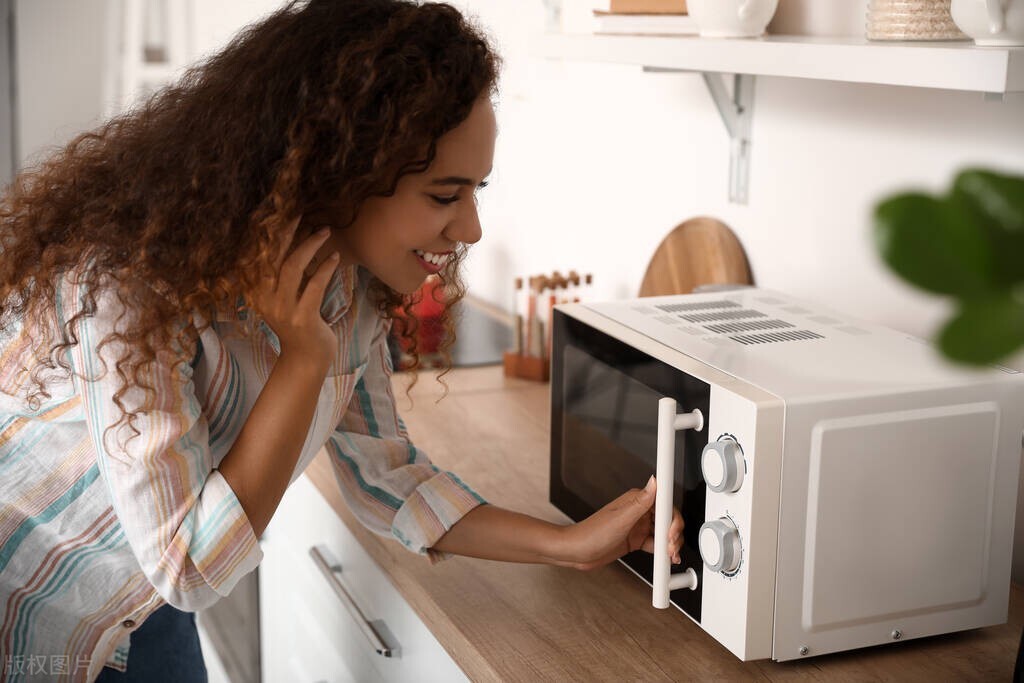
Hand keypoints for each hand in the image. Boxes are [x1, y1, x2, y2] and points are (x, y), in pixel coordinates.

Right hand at [252, 220, 339, 369]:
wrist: (306, 359)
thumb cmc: (299, 323)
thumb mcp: (285, 297)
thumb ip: (285, 274)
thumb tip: (296, 239)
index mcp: (257, 291)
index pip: (262, 255)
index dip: (273, 233)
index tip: (286, 213)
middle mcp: (264, 298)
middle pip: (274, 256)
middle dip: (288, 231)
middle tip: (304, 213)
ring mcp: (282, 309)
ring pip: (293, 266)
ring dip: (310, 245)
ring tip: (325, 231)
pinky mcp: (302, 318)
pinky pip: (313, 285)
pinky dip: (325, 268)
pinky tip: (335, 257)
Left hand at [555, 476, 683, 570]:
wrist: (577, 552)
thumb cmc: (591, 533)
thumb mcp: (620, 518)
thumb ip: (641, 501)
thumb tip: (655, 481)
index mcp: (636, 500)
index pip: (664, 504)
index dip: (672, 518)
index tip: (672, 531)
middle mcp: (638, 511)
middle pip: (667, 519)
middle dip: (673, 534)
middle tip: (670, 547)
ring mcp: (637, 526)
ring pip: (664, 533)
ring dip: (670, 544)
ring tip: (669, 555)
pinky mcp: (636, 540)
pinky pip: (656, 544)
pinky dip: (663, 551)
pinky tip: (664, 558)